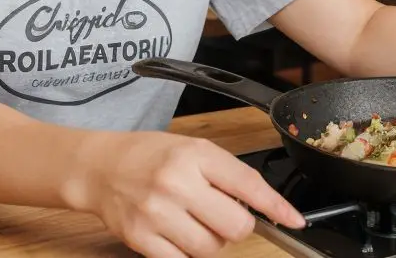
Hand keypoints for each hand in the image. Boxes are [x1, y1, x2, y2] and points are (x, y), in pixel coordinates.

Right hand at [77, 130, 303, 257]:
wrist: (101, 167)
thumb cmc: (150, 155)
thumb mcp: (192, 148)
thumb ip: (225, 173)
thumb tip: (260, 205)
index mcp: (195, 154)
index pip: (248, 184)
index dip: (276, 207)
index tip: (294, 220)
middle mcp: (177, 182)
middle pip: (236, 226)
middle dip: (236, 225)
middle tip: (221, 214)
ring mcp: (158, 213)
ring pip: (211, 249)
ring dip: (210, 241)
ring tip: (193, 220)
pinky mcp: (142, 239)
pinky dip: (186, 253)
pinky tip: (176, 233)